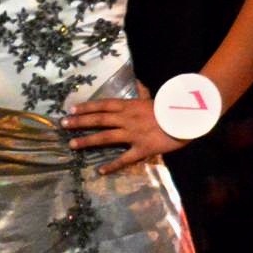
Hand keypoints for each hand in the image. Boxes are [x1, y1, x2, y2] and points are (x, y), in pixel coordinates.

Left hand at [62, 95, 183, 174]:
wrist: (188, 119)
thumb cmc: (171, 108)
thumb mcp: (154, 98)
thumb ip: (143, 92)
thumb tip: (139, 81)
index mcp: (129, 106)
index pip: (102, 105)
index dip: (86, 107)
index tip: (70, 109)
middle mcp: (127, 119)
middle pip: (98, 120)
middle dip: (79, 122)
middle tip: (63, 125)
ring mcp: (133, 134)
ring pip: (106, 137)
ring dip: (88, 141)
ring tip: (72, 144)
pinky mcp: (143, 148)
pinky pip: (125, 158)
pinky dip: (112, 165)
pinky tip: (101, 171)